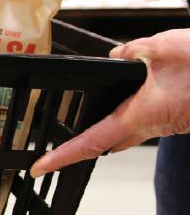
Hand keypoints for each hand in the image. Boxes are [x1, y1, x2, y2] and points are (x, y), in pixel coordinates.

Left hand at [31, 28, 189, 177]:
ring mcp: (168, 123)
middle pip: (107, 140)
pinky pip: (148, 116)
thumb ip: (132, 52)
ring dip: (111, 120)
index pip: (89, 142)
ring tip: (90, 109)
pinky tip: (136, 90)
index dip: (61, 156)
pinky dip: (135, 107)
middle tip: (56, 142)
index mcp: (139, 116)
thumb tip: (118, 55)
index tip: (39, 167)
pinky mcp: (180, 116)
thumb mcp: (162, 47)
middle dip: (83, 141)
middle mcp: (152, 126)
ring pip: (129, 128)